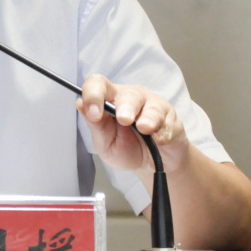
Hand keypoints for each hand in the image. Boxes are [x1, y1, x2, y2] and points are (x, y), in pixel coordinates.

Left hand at [75, 74, 189, 173]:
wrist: (154, 165)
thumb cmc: (127, 149)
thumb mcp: (105, 143)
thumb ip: (95, 125)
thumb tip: (80, 104)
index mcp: (110, 99)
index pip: (98, 84)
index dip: (94, 95)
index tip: (94, 114)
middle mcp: (132, 98)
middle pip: (128, 94)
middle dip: (125, 107)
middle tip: (124, 120)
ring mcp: (153, 105)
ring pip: (151, 105)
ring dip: (147, 117)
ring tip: (144, 128)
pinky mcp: (171, 118)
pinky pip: (168, 121)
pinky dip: (163, 131)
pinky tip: (159, 139)